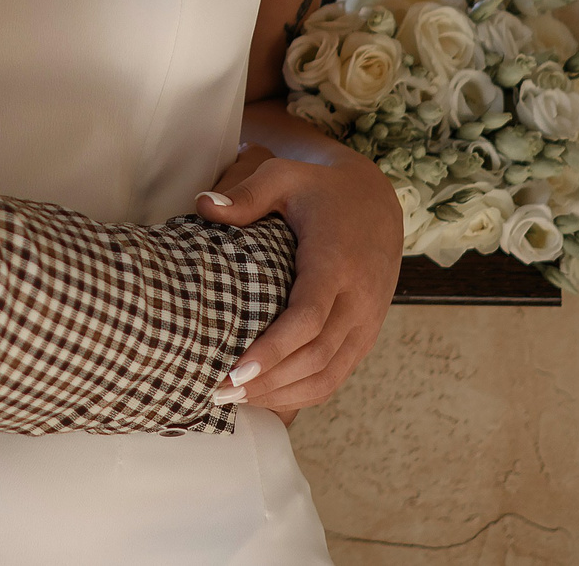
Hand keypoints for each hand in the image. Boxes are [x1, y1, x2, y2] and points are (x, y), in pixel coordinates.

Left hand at [195, 143, 402, 415]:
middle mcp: (358, 300)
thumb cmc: (320, 192)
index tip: (235, 371)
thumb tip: (201, 205)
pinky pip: (336, 377)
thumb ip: (246, 194)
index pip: (308, 317)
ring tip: (233, 401)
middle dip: (267, 382)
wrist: (377, 204)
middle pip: (315, 356)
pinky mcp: (365, 337)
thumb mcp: (285, 177)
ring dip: (281, 395)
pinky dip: (301, 394)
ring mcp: (366, 323)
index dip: (273, 349)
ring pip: (328, 375)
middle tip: (218, 392)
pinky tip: (265, 398)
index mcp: (336, 263)